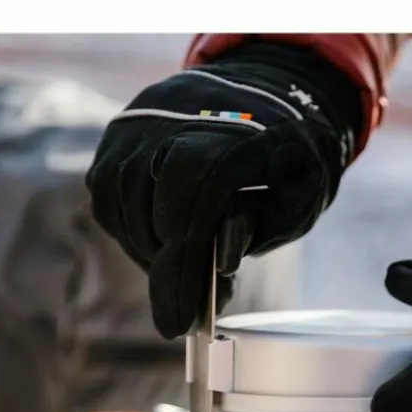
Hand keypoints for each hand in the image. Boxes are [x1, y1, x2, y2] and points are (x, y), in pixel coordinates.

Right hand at [85, 42, 362, 337]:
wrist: (267, 91)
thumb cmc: (290, 158)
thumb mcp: (304, 195)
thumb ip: (267, 227)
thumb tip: (220, 260)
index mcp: (242, 126)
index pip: (197, 189)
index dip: (184, 261)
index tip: (179, 320)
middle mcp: (182, 112)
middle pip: (153, 201)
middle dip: (166, 266)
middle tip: (183, 304)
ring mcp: (144, 117)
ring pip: (123, 202)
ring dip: (146, 249)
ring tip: (179, 268)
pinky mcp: (119, 129)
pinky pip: (107, 193)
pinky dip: (129, 228)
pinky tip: (160, 241)